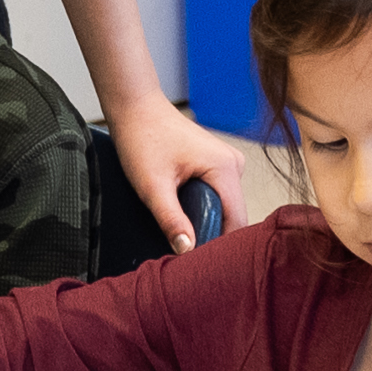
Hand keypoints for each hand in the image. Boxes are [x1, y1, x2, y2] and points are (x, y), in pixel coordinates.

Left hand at [103, 92, 244, 249]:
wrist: (135, 108)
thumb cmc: (143, 138)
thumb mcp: (153, 186)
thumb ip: (171, 219)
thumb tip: (187, 250)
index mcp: (225, 168)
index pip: (236, 221)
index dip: (219, 244)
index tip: (198, 262)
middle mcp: (234, 165)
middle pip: (231, 215)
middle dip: (209, 233)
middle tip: (182, 248)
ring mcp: (227, 163)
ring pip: (223, 207)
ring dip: (204, 220)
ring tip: (178, 228)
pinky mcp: (217, 164)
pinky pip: (217, 196)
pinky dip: (201, 207)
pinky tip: (181, 210)